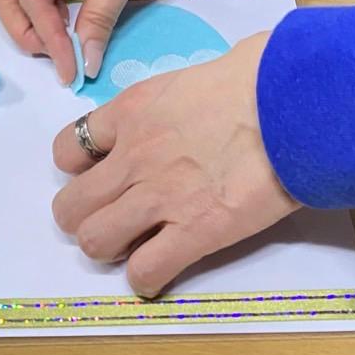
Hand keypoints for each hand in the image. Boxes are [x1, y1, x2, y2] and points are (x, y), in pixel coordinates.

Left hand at [52, 33, 297, 296]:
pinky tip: (162, 266)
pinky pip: (144, 273)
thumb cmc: (252, 76)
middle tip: (112, 217)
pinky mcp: (195, 233)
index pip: (66, 149)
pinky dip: (147, 277)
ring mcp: (160, 198)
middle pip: (70, 206)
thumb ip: (165, 102)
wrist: (289, 101)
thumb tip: (182, 108)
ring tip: (134, 245)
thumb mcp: (188, 78)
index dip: (79, 169)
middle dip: (84, 217)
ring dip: (110, 249)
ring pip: (94, 242)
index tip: (102, 173)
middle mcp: (132, 157)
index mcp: (130, 112)